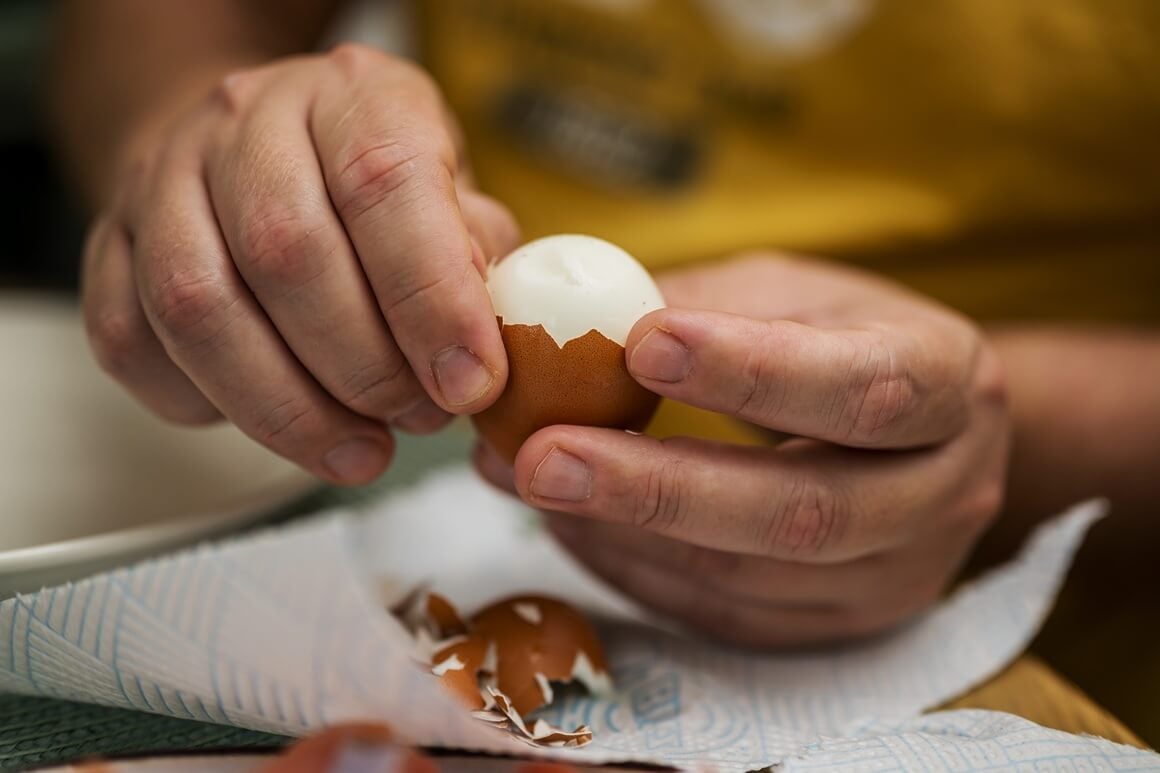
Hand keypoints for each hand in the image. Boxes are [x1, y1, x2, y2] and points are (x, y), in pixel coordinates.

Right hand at [82, 44, 518, 484]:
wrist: (251, 145)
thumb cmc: (372, 184)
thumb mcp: (453, 193)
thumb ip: (476, 257)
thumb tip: (482, 349)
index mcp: (352, 96)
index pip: (384, 182)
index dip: (430, 297)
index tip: (469, 383)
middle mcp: (246, 123)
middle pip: (286, 253)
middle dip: (366, 368)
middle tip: (418, 419)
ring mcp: (161, 181)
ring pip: (199, 309)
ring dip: (290, 408)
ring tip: (359, 451)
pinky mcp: (108, 247)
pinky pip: (132, 343)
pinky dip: (209, 405)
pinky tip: (275, 421)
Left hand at [476, 254, 1009, 646]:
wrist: (926, 434)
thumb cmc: (846, 341)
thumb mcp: (795, 294)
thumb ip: (705, 306)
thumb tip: (573, 324)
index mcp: (947, 381)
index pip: (860, 386)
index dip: (751, 371)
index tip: (640, 344)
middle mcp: (943, 491)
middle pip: (805, 510)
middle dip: (662, 488)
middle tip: (544, 455)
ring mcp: (900, 575)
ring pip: (755, 580)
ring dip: (628, 536)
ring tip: (533, 483)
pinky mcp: (844, 624)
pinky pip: (730, 618)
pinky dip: (639, 575)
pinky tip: (575, 527)